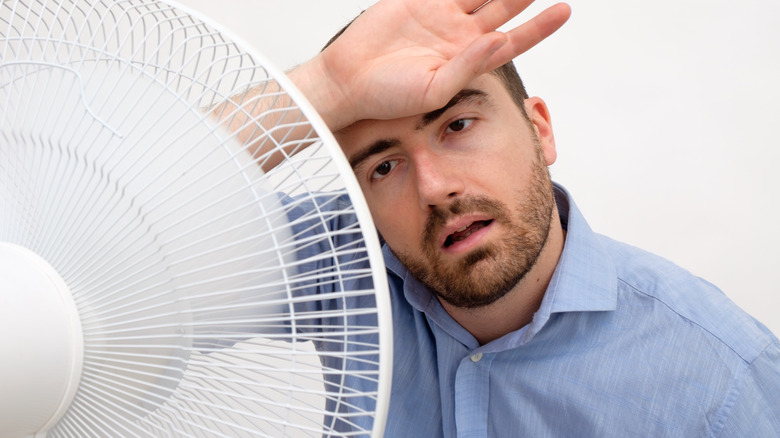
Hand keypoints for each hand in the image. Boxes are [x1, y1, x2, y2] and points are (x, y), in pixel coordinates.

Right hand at [292, 0, 570, 130]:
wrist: (348, 79)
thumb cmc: (387, 96)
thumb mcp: (434, 90)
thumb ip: (469, 66)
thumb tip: (499, 40)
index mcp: (468, 60)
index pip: (513, 40)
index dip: (539, 26)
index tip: (563, 11)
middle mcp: (459, 35)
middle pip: (503, 6)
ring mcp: (440, 14)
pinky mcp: (418, 0)